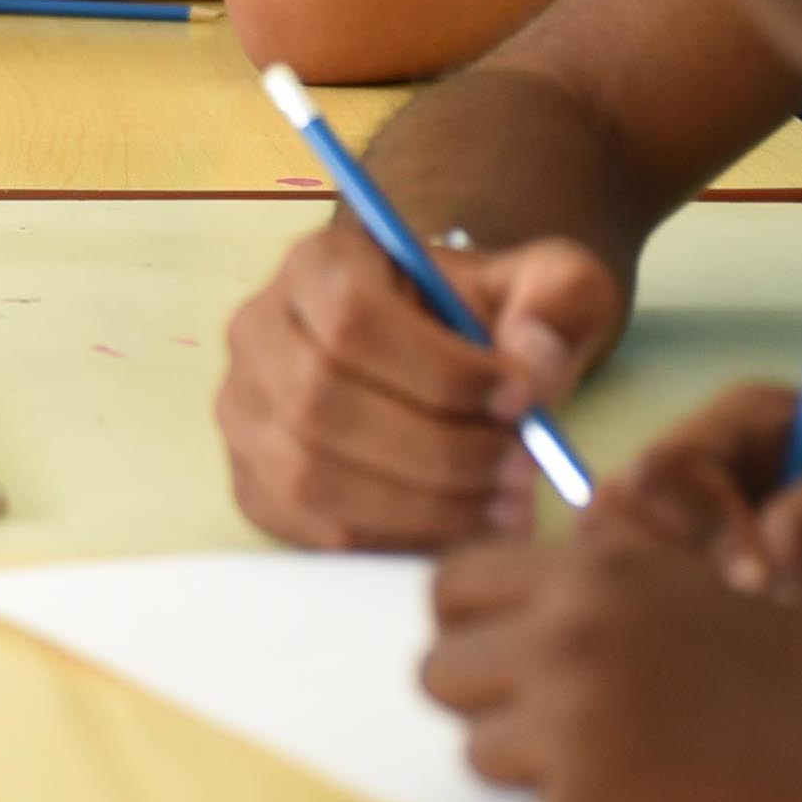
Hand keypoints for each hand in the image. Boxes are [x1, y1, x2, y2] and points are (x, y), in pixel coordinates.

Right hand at [215, 216, 623, 548]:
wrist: (445, 360)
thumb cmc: (485, 319)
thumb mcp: (542, 283)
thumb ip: (556, 298)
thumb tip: (530, 361)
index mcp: (319, 263)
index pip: (351, 317)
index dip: (437, 370)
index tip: (521, 399)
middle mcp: (259, 331)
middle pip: (323, 402)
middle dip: (438, 449)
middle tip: (524, 469)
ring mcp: (245, 411)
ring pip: (311, 473)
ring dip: (420, 503)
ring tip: (505, 504)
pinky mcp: (255, 480)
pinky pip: (311, 526)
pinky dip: (394, 537)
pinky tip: (461, 525)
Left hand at [418, 530, 801, 801]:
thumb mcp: (697, 579)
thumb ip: (603, 578)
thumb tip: (516, 594)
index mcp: (592, 570)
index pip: (451, 583)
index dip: (471, 619)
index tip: (502, 644)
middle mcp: (564, 638)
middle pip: (435, 671)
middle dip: (482, 691)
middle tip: (542, 709)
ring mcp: (568, 725)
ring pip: (474, 747)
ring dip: (526, 754)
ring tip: (612, 750)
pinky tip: (654, 790)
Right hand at [617, 384, 801, 658]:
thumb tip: (756, 569)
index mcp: (749, 426)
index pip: (662, 467)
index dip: (696, 520)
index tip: (759, 571)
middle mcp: (729, 483)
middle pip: (637, 527)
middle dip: (685, 571)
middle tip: (764, 606)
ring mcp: (737, 553)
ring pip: (659, 587)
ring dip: (708, 616)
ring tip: (786, 630)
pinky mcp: (758, 616)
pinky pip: (702, 633)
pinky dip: (728, 651)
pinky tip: (785, 658)